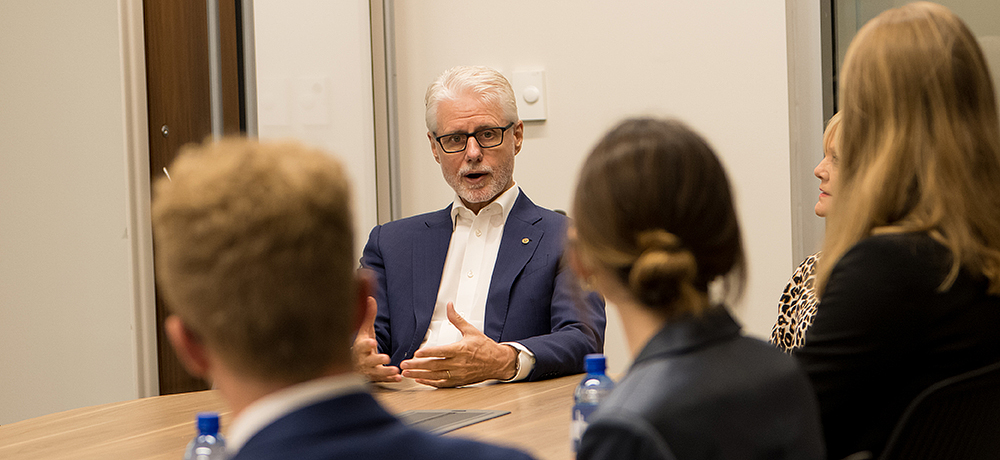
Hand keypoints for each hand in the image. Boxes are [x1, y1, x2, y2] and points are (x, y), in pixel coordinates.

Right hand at [352, 296, 401, 381]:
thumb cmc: (361, 346)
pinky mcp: (374, 378)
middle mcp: (363, 360)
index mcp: (360, 347)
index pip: (361, 346)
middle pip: (368, 360)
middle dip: (376, 359)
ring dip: (386, 372)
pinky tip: (398, 378)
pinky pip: (382, 380)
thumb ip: (368, 316)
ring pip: (376, 373)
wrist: (353, 365)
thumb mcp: (364, 330)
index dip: (366, 344)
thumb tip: (370, 298)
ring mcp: (368, 370)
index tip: (371, 342)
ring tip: (395, 370)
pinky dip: (390, 379)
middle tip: (385, 358)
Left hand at [400, 302, 516, 387]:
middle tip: (404, 364)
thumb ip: (457, 319)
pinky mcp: (458, 381)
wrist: (498, 363)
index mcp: (461, 350)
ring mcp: (458, 374)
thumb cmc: (486, 348)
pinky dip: (430, 382)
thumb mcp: (471, 330)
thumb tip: (449, 306)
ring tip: (407, 373)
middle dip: (417, 365)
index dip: (428, 353)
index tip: (417, 353)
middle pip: (434, 365)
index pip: (441, 351)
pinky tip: (420, 380)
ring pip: (435, 376)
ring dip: (420, 374)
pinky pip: (442, 383)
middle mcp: (458, 363)